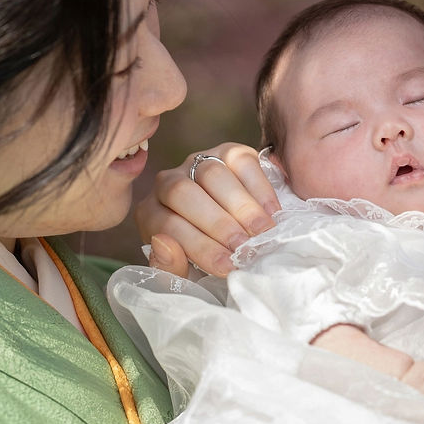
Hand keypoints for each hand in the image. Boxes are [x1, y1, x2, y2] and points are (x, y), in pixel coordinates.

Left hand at [134, 143, 279, 276]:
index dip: (199, 247)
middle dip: (217, 223)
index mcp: (151, 214)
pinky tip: (272, 213)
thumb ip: (171, 267)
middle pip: (182, 192)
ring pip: (212, 173)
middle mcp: (167, 182)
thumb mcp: (188, 271)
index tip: (228, 266)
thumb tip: (164, 244)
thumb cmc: (208, 256)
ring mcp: (197, 162)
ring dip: (240, 206)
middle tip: (243, 246)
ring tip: (260, 231)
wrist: (238, 233)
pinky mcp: (227, 151)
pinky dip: (258, 188)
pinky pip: (240, 161)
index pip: (167, 225)